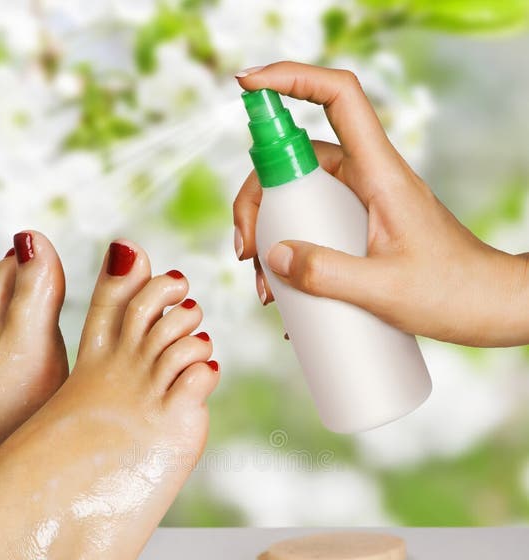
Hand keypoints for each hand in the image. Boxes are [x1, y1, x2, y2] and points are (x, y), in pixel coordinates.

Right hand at [233, 61, 528, 347]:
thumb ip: (326, 274)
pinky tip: (288, 299)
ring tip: (267, 289)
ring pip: (301, 199)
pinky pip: (316, 229)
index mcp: (381, 173)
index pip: (338, 97)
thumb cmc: (451, 292)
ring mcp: (365, 205)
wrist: (486, 308)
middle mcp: (370, 180)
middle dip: (259, 199)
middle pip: (298, 160)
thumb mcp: (383, 290)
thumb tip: (274, 257)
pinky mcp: (363, 232)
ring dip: (272, 236)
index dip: (292, 77)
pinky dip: (294, 257)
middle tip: (247, 252)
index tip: (248, 85)